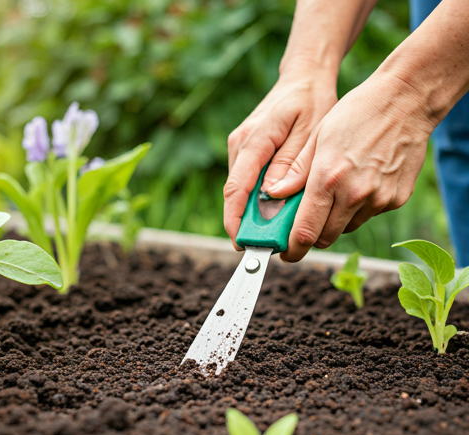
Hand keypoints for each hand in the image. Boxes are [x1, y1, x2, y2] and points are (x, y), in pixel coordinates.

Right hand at [223, 65, 337, 247]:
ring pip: (240, 190)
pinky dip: (257, 199)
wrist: (303, 78)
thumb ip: (292, 165)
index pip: (237, 187)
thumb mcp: (311, 132)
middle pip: (235, 193)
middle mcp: (240, 144)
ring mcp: (240, 147)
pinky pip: (247, 181)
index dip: (235, 219)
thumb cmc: (312, 102)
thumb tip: (272, 196)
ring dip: (252, 212)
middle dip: (245, 222)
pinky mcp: (245, 151)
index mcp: (255, 139)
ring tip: (274, 230)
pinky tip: (275, 208)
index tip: (242, 242)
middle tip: (265, 244)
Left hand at [266, 72, 435, 261]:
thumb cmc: (356, 113)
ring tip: (336, 191)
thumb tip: (273, 195)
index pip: (304, 232)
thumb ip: (295, 172)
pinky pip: (368, 215)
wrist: (407, 100)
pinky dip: (357, 208)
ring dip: (335, 220)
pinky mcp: (396, 200)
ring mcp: (379, 200)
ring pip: (346, 228)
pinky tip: (360, 182)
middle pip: (325, 238)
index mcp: (328, 179)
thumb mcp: (317, 137)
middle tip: (305, 223)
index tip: (285, 253)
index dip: (291, 250)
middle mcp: (354, 195)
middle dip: (311, 236)